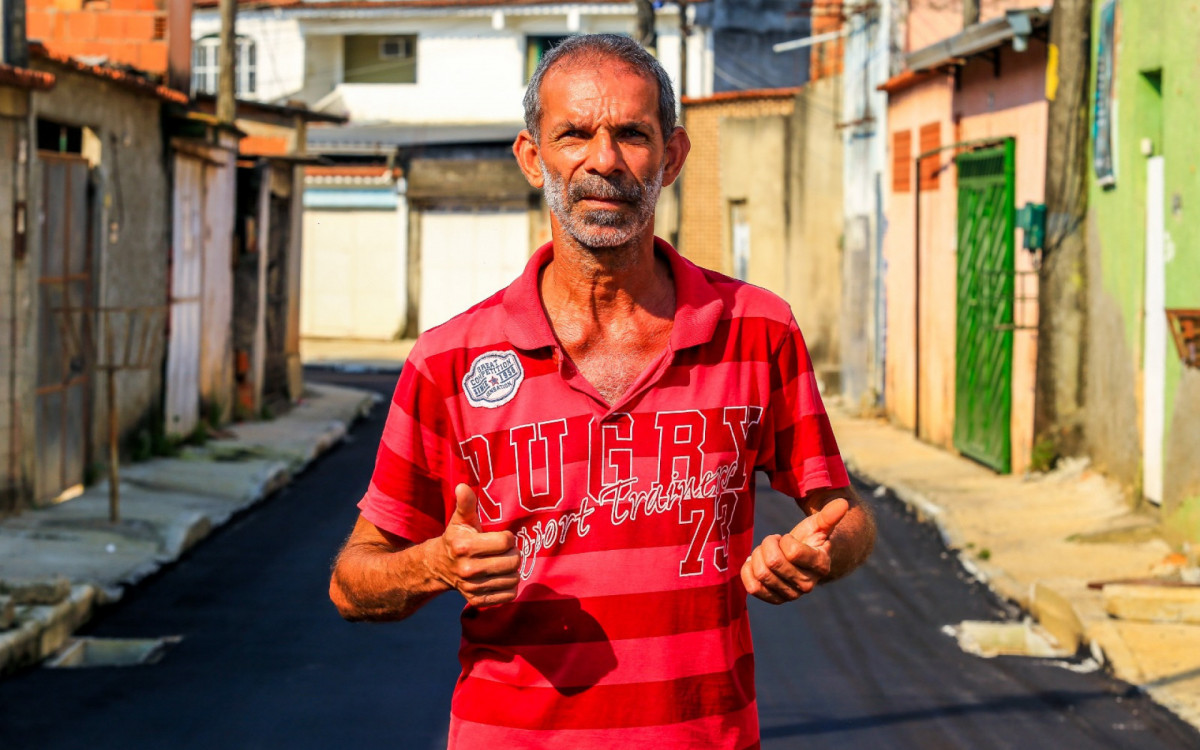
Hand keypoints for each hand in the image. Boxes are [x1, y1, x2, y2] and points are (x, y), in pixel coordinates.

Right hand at [423, 484, 521, 606]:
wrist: (439, 567)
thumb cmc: (456, 538)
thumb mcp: (460, 520)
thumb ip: (465, 503)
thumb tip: (462, 486)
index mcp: (465, 546)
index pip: (506, 541)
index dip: (507, 537)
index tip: (500, 537)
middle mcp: (468, 569)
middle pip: (513, 561)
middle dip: (513, 553)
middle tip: (506, 551)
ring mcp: (473, 588)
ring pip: (514, 578)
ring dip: (513, 570)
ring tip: (503, 563)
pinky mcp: (477, 601)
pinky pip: (509, 595)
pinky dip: (510, 586)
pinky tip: (501, 577)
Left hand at [741, 497, 848, 603]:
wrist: (802, 559)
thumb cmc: (810, 539)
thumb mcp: (819, 525)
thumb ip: (829, 515)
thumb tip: (843, 502)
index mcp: (821, 564)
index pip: (793, 552)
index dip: (785, 540)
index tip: (788, 538)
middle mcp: (807, 584)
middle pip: (774, 563)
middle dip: (768, 545)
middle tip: (774, 543)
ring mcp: (791, 595)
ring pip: (762, 574)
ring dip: (758, 556)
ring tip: (766, 553)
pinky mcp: (775, 599)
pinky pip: (753, 588)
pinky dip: (748, 572)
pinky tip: (754, 563)